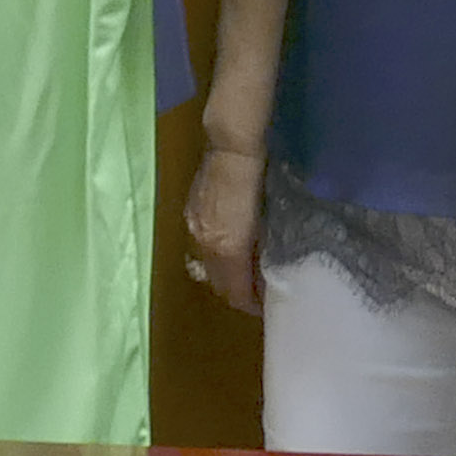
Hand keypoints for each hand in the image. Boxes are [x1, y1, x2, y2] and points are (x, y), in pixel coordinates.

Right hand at [183, 137, 266, 317]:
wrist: (232, 148)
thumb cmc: (257, 183)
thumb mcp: (264, 222)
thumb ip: (259, 251)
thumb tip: (263, 273)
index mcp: (226, 248)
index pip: (233, 290)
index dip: (248, 303)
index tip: (263, 308)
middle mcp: (206, 242)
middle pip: (217, 282)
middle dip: (235, 292)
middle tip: (255, 294)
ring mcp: (195, 226)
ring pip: (207, 264)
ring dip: (224, 274)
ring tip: (243, 273)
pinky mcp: (191, 212)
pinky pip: (202, 244)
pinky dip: (215, 254)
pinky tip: (228, 247)